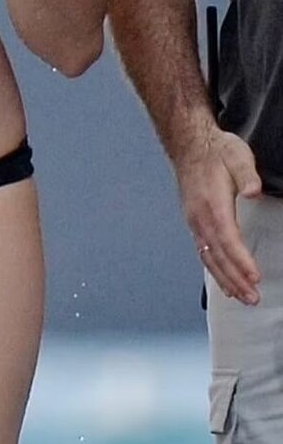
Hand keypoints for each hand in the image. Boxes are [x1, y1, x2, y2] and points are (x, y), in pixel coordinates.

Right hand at [176, 129, 261, 304]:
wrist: (189, 146)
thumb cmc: (215, 152)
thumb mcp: (237, 155)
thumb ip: (246, 174)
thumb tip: (253, 192)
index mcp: (211, 203)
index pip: (227, 238)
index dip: (240, 260)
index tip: (254, 277)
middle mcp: (200, 217)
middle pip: (217, 254)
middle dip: (235, 279)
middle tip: (252, 298)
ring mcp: (194, 221)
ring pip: (208, 257)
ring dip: (225, 279)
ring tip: (242, 297)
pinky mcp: (194, 223)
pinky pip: (203, 252)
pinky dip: (214, 270)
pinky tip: (224, 282)